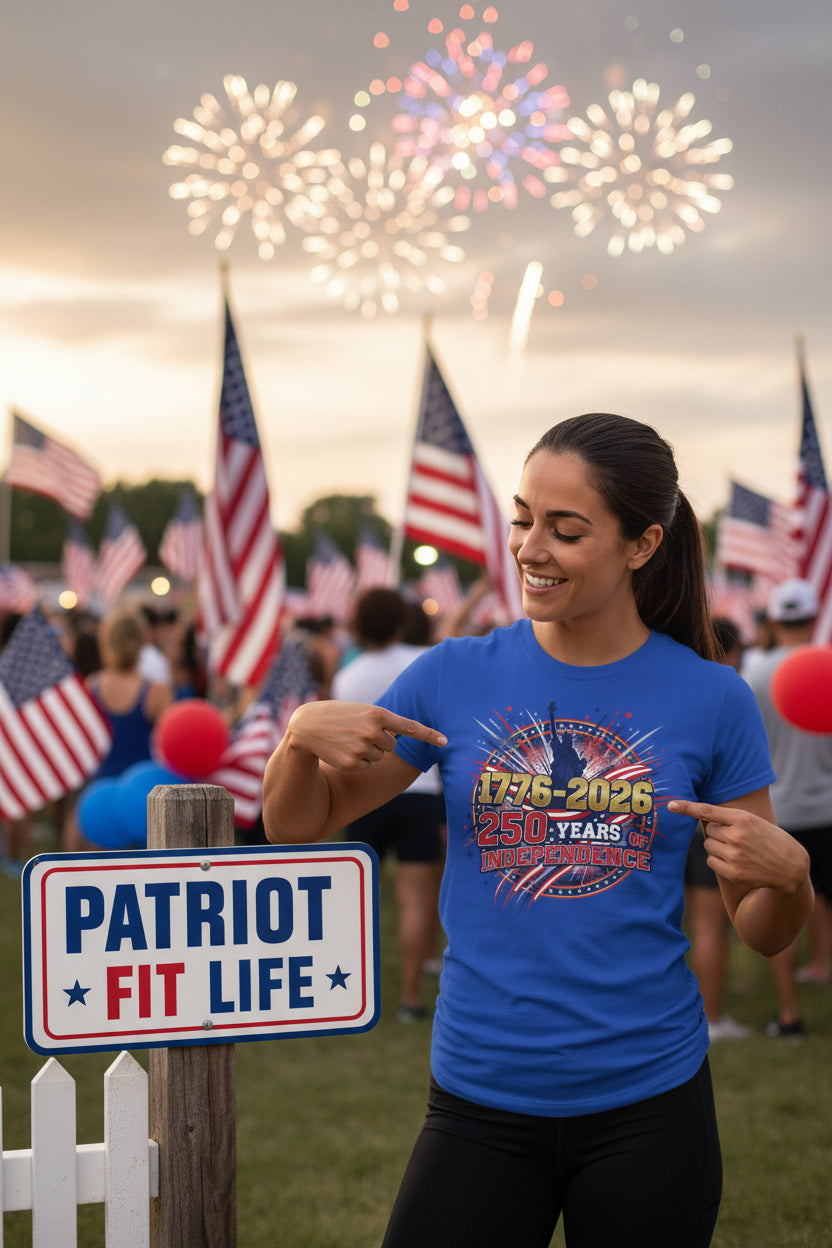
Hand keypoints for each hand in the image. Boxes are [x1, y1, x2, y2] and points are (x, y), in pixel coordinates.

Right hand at [285, 700, 446, 771]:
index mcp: (378, 713)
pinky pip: (366, 766)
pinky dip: (357, 761)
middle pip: (392, 745)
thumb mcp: (362, 711)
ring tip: (349, 740)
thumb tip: (400, 737)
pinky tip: (343, 750)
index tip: (444, 741)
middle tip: (359, 732)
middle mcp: (373, 730)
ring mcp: (363, 748)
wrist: (308, 725)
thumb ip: (383, 722)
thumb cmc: (339, 715)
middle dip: (380, 741)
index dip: (428, 735)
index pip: (409, 726)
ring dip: (368, 751)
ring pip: (379, 757)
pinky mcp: (353, 763)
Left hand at [668, 799, 809, 893]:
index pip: (708, 811)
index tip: (670, 805)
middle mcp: (736, 836)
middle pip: (707, 830)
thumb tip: (700, 818)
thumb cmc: (769, 839)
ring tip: (739, 850)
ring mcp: (734, 855)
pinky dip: (717, 861)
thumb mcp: (754, 821)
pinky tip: (735, 861)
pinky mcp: (733, 872)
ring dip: (717, 847)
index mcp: (742, 818)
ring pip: (707, 846)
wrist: (790, 866)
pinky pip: (711, 861)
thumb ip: (729, 818)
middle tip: (736, 838)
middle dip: (717, 833)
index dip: (687, 807)